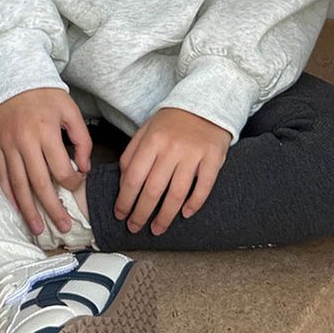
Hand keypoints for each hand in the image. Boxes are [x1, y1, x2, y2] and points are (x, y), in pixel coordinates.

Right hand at [0, 87, 92, 235]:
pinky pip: (0, 176)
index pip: (61, 169)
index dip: (72, 182)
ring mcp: (7, 145)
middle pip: (39, 184)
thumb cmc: (45, 95)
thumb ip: (82, 139)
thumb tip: (84, 168)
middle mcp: (25, 141)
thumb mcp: (70, 110)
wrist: (14, 77)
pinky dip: (8, 195)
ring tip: (37, 229)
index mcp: (46, 131)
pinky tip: (16, 208)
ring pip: (18, 185)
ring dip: (28, 210)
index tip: (77, 183)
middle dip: (52, 209)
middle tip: (62, 227)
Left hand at [114, 107, 231, 235]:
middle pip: (153, 190)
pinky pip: (203, 188)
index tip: (120, 214)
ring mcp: (194, 154)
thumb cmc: (172, 121)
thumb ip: (132, 154)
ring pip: (176, 194)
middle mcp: (172, 148)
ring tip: (157, 228)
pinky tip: (185, 214)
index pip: (133, 177)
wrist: (205, 104)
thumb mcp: (146, 130)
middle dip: (140, 214)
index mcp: (152, 140)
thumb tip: (123, 182)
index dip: (125, 200)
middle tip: (134, 227)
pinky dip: (194, 205)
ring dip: (165, 217)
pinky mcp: (213, 159)